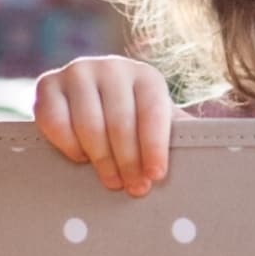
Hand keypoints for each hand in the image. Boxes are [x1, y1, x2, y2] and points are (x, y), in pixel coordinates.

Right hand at [33, 56, 173, 194]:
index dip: (154, 147)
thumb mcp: (159, 124)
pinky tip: (81, 158)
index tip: (156, 176)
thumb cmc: (135, 122)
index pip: (152, 113)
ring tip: (112, 181)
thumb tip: (208, 153)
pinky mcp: (46, 83)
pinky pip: (54, 120)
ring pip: (88, 124)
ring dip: (101, 159)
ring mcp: (77, 72)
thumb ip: (179, 135)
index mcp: (146, 76)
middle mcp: (112, 67)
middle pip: (120, 122)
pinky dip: (68, 143)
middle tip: (133, 188)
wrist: (91, 102)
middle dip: (128, 161)